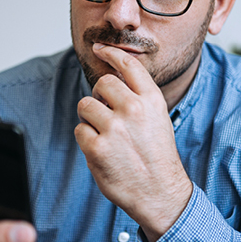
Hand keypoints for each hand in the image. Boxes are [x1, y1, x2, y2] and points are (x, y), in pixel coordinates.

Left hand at [74, 43, 192, 241]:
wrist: (160, 192)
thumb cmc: (157, 156)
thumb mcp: (158, 118)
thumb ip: (139, 97)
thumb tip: (111, 77)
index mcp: (152, 100)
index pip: (128, 65)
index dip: (110, 53)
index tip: (99, 49)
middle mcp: (134, 109)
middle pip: (102, 83)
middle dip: (100, 97)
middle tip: (107, 114)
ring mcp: (114, 128)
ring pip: (86, 105)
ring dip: (91, 119)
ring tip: (106, 136)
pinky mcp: (97, 147)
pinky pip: (80, 130)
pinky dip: (87, 140)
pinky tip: (102, 151)